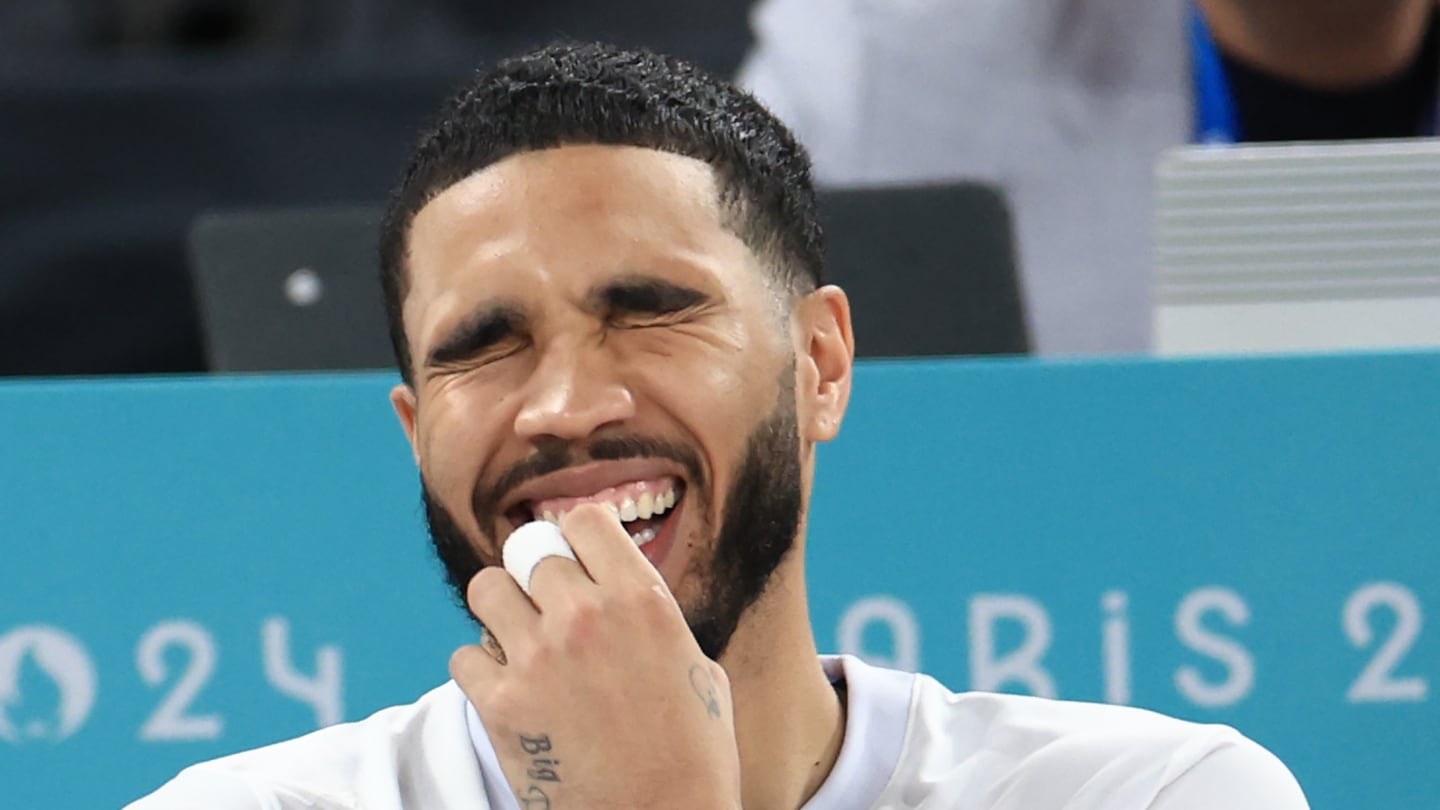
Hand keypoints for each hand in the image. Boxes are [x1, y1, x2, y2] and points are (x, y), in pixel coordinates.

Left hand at [451, 503, 741, 809]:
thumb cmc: (692, 752)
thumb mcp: (696, 665)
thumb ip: (651, 617)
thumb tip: (621, 593)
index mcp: (640, 599)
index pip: (583, 518)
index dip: (576, 538)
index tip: (576, 560)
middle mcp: (585, 616)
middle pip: (529, 550)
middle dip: (537, 578)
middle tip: (548, 611)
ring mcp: (538, 658)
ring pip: (485, 589)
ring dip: (500, 611)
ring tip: (518, 639)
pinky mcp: (502, 705)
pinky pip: (464, 655)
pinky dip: (480, 670)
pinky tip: (507, 689)